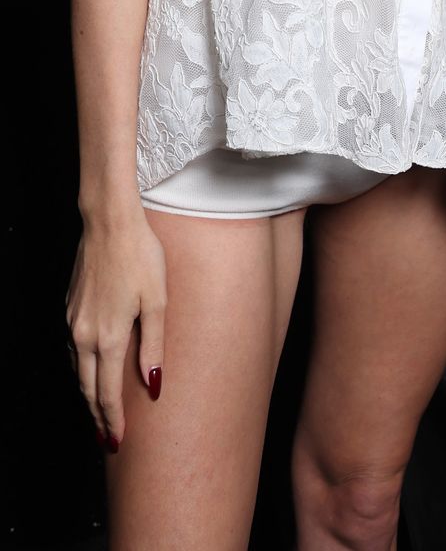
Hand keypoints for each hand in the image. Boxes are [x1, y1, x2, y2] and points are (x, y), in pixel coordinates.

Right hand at [66, 209, 165, 446]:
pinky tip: (91, 370)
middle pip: (86, 388)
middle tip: (107, 440)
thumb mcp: (158, 300)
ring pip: (76, 370)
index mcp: (108, 337)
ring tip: (99, 412)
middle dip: (97, 416)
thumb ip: (154, 346)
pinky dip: (81, 369)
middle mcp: (84, 334)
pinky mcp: (70, 308)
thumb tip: (153, 385)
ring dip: (87, 394)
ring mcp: (73, 321)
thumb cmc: (140, 255)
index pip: (106, 392)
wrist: (110, 222)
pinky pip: (73, 349)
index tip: (117, 442)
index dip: (112, 420)